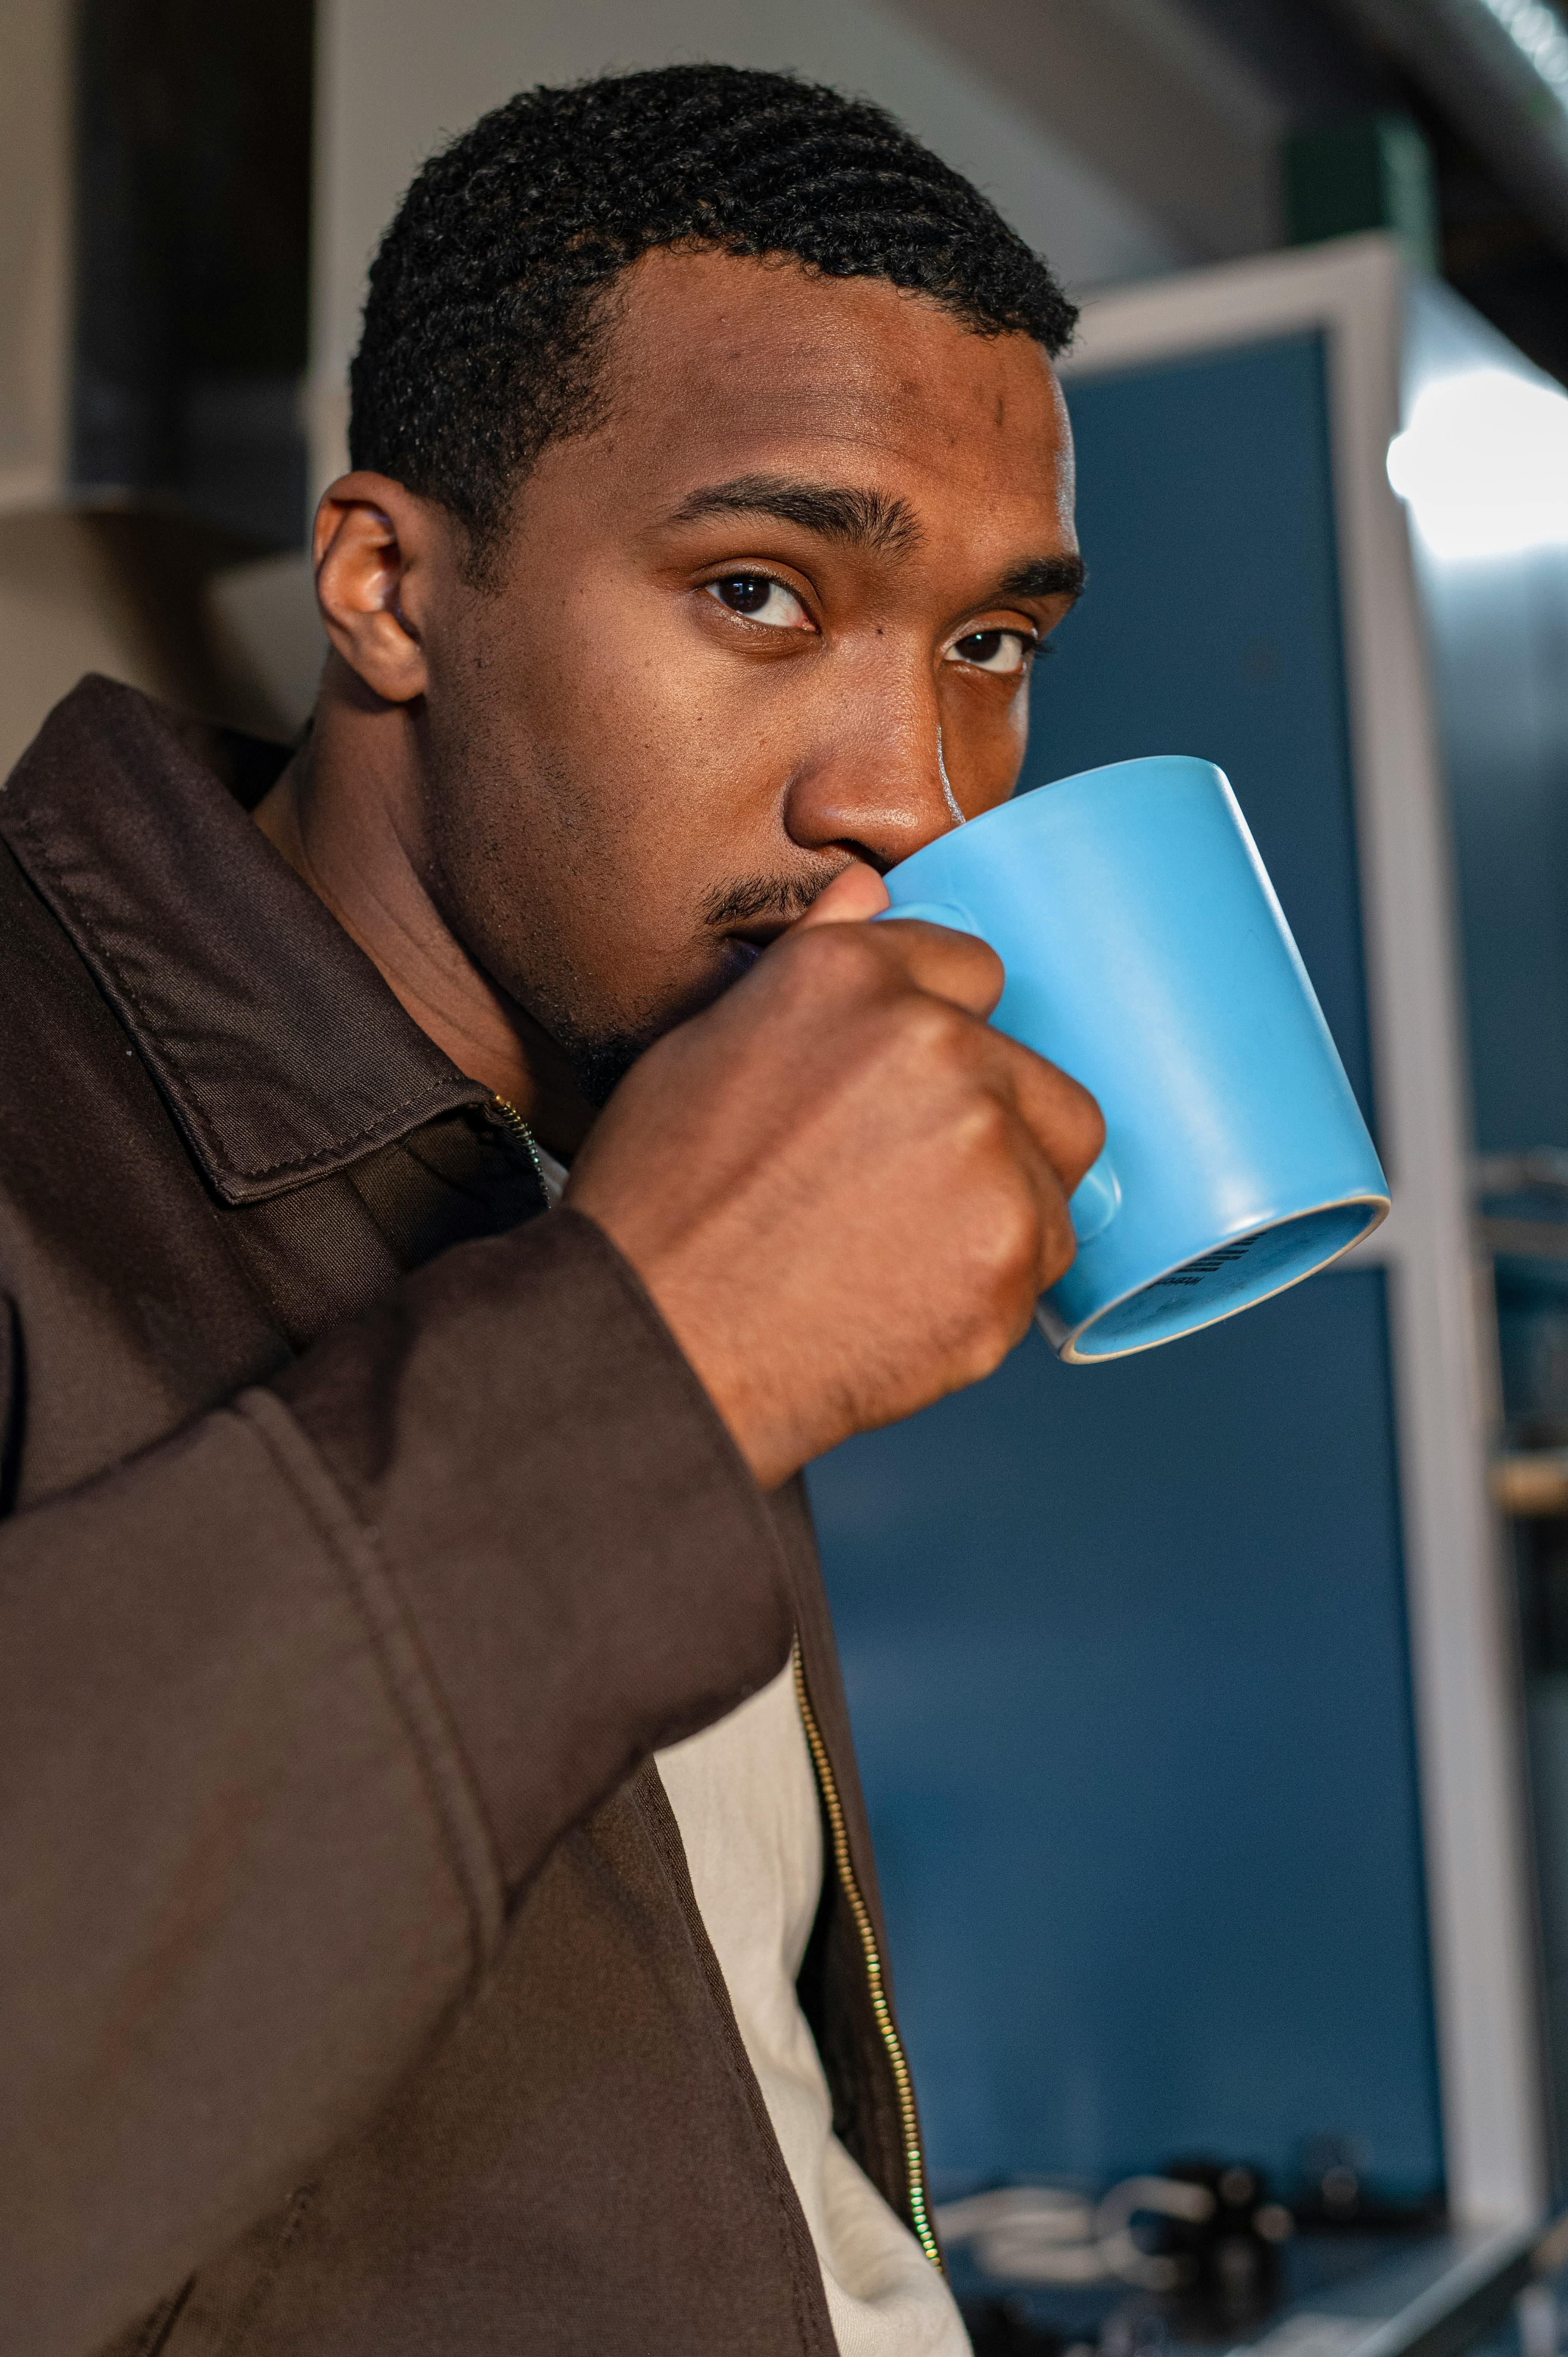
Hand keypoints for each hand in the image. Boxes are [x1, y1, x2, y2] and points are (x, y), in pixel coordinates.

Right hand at [566, 864, 1103, 1486]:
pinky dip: (994, 1282)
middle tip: (903, 1194)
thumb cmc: (661, 1204)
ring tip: (900, 1253)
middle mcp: (934, 1042)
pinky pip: (1047, 1252)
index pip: (975, 970)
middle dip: (992, 1129)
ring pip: (1054, 1166)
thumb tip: (869, 884)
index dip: (944, 1037)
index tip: (902, 1098)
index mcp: (854, 978)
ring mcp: (984, 1145)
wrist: (658, 1346)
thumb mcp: (704, 1045)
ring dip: (1001, 1206)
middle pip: (1039, 1077)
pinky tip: (909, 1300)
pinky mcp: (1012, 1246)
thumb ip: (812, 962)